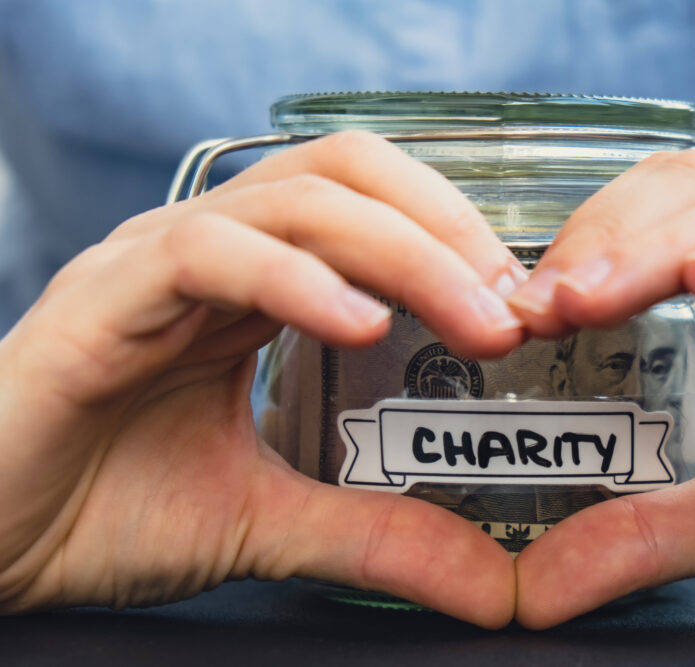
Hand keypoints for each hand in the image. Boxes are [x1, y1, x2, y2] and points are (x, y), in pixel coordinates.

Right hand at [0, 132, 525, 627]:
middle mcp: (211, 253)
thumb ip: (376, 534)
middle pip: (346, 178)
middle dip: (446, 230)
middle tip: (515, 305)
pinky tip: (358, 323)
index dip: (454, 237)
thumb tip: (492, 584)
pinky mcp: (104, 298)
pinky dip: (294, 279)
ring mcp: (155, 264)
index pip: (369, 205)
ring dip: (402, 250)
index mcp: (254, 284)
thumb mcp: (272, 521)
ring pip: (294, 201)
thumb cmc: (104, 510)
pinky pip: (208, 252)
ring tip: (474, 315)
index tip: (521, 305)